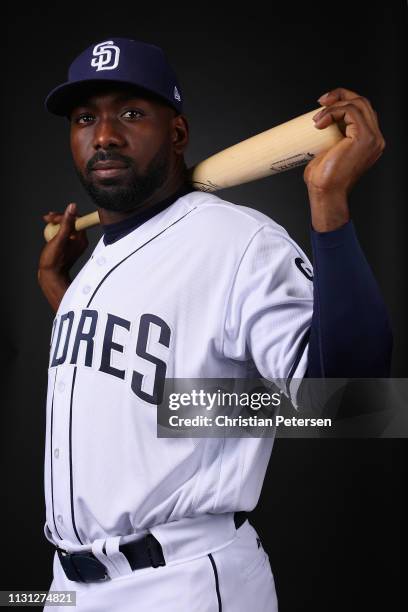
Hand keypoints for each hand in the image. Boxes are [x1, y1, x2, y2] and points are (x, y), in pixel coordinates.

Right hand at [39, 203, 88, 274]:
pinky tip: (50, 232)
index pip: (77, 218)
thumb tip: (72, 207)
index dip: (64, 215)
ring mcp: (75, 243)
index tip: (53, 217)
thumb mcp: (59, 239)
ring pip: (67, 227)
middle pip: (72, 221)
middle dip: (59, 218)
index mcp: (81, 238)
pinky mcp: (69, 246)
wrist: (51, 276)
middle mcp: (80, 240)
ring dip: (56, 223)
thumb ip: (66, 223)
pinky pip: (64, 233)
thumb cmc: (54, 261)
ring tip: (47, 224)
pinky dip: (56, 230)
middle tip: (48, 219)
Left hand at [304, 87, 385, 230]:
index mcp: (368, 141)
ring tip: (317, 118)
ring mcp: (372, 138)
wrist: (325, 193)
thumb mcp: (327, 152)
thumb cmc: (323, 179)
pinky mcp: (364, 138)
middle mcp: (375, 138)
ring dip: (335, 104)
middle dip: (341, 95)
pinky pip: (351, 111)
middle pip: (363, 102)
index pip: (361, 111)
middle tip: (320, 102)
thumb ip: (330, 138)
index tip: (323, 103)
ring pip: (358, 104)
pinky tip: (321, 121)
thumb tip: (317, 125)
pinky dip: (334, 111)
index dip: (343, 100)